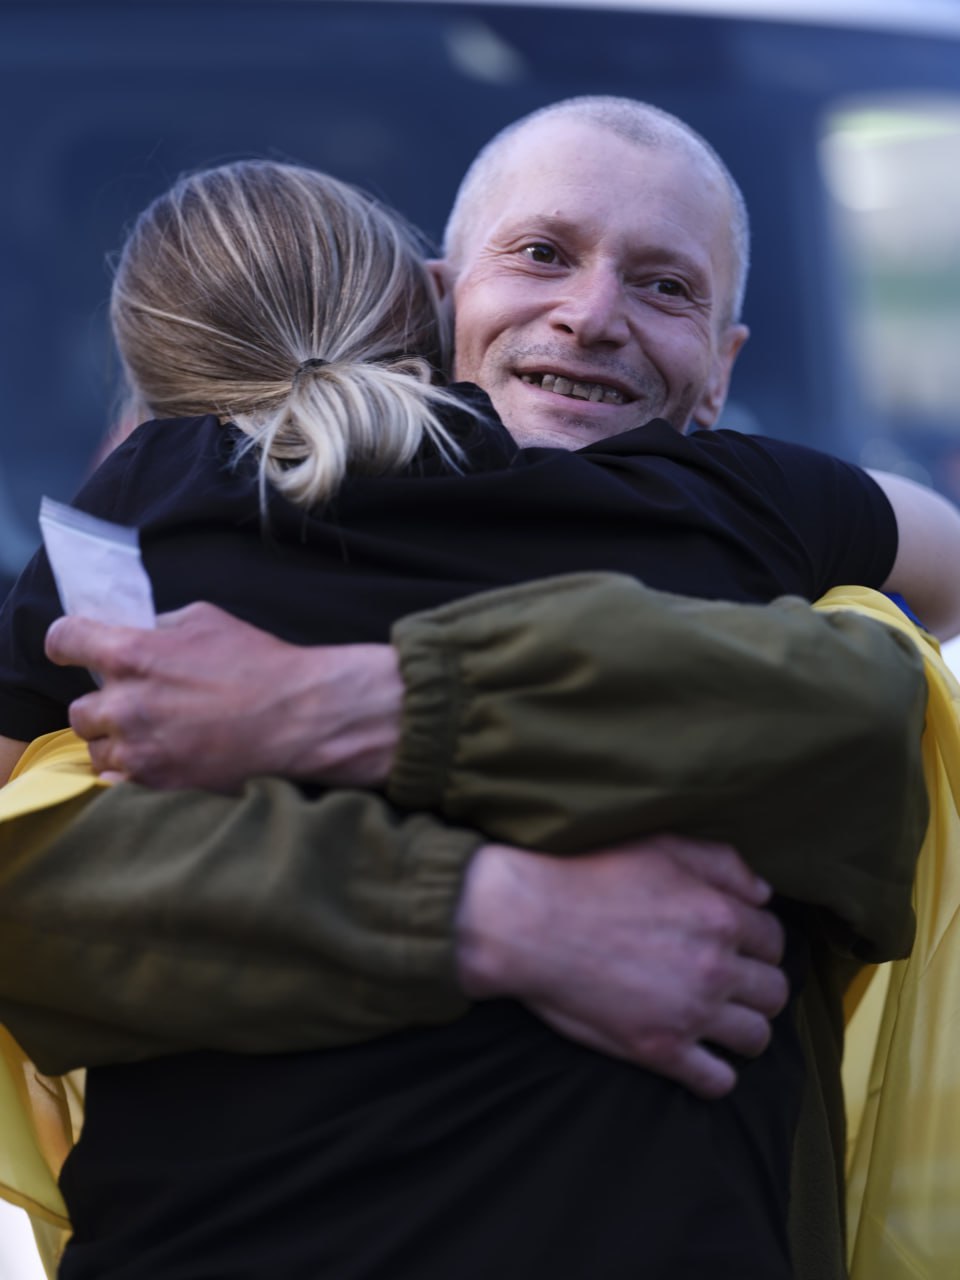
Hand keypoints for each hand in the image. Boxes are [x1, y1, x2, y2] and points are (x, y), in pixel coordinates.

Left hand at [45, 603, 402, 791]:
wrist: (300, 716)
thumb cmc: (260, 663)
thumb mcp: (205, 620)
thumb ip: (158, 628)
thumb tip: (138, 633)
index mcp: (131, 653)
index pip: (64, 641)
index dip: (69, 643)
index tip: (77, 649)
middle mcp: (125, 703)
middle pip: (79, 709)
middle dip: (104, 705)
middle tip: (136, 703)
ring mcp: (138, 748)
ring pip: (97, 750)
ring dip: (117, 742)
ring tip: (154, 736)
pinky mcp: (156, 784)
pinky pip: (117, 782)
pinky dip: (131, 773)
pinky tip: (159, 759)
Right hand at [456, 835, 787, 1098]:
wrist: (527, 920)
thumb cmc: (590, 873)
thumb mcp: (660, 846)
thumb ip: (722, 863)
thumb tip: (763, 891)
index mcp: (720, 916)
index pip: (774, 940)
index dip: (758, 941)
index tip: (737, 943)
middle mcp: (715, 968)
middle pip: (774, 992)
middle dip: (758, 985)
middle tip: (731, 981)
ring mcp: (689, 1014)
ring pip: (756, 1038)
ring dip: (744, 1028)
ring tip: (720, 1018)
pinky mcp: (658, 1050)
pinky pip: (716, 1081)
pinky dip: (716, 1073)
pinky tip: (699, 1056)